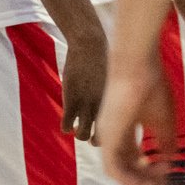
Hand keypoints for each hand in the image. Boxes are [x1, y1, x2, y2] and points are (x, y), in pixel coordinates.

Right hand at [57, 25, 107, 142]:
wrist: (90, 45)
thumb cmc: (104, 60)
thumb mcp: (114, 82)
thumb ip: (115, 97)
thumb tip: (116, 108)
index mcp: (117, 105)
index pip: (118, 133)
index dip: (114, 137)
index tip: (108, 132)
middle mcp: (103, 108)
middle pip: (101, 139)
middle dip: (95, 139)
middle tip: (91, 132)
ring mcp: (86, 105)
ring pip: (82, 135)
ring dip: (79, 134)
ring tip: (76, 127)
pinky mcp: (71, 100)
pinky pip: (67, 124)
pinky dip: (66, 127)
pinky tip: (67, 122)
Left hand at [96, 49, 174, 184]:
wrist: (137, 64)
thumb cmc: (151, 84)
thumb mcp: (164, 118)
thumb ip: (165, 141)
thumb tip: (170, 161)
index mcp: (124, 126)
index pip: (132, 155)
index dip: (149, 167)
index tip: (167, 170)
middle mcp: (112, 132)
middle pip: (125, 165)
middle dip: (145, 177)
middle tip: (164, 182)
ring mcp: (107, 134)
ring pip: (117, 170)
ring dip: (138, 181)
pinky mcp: (107, 136)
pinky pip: (112, 168)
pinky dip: (129, 179)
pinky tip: (146, 183)